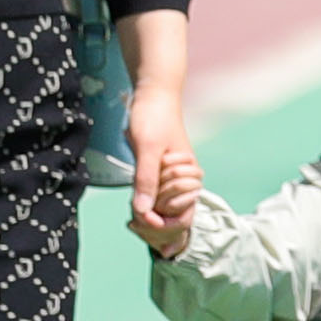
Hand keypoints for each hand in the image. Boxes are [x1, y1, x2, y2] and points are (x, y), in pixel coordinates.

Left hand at [128, 88, 197, 246]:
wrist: (153, 94)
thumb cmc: (154, 117)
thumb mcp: (147, 148)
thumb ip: (146, 180)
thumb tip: (142, 211)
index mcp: (189, 175)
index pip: (183, 217)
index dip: (162, 226)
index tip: (139, 222)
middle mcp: (184, 179)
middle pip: (174, 219)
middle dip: (154, 223)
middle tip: (132, 223)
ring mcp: (171, 176)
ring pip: (163, 210)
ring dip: (149, 215)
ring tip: (132, 218)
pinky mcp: (160, 172)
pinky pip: (155, 197)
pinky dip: (145, 205)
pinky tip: (134, 208)